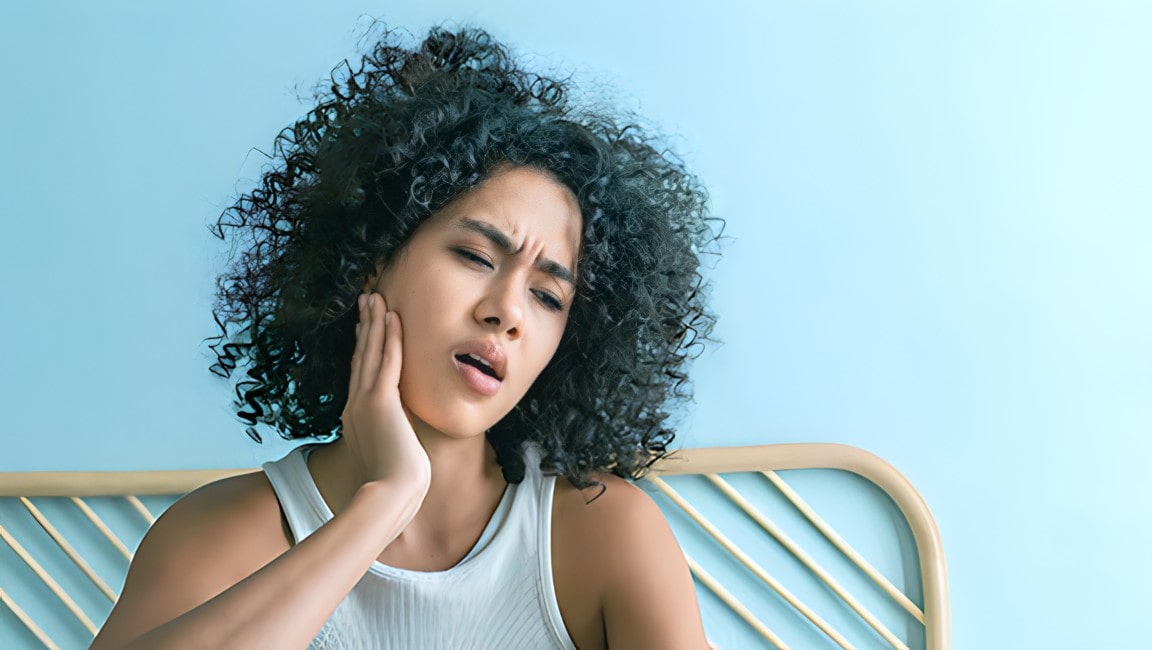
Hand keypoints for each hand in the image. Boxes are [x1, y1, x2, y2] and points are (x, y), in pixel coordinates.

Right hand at [342, 292, 431, 489]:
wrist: (390, 495)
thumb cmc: (393, 486)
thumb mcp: (389, 460)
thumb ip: (391, 445)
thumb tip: (401, 447)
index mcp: (356, 419)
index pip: (360, 375)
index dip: (362, 348)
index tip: (364, 329)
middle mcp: (356, 406)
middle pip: (361, 357)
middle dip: (364, 327)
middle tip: (366, 301)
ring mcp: (366, 402)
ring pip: (370, 353)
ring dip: (373, 323)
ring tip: (375, 297)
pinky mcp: (381, 401)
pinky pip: (387, 360)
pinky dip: (389, 337)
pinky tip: (392, 317)